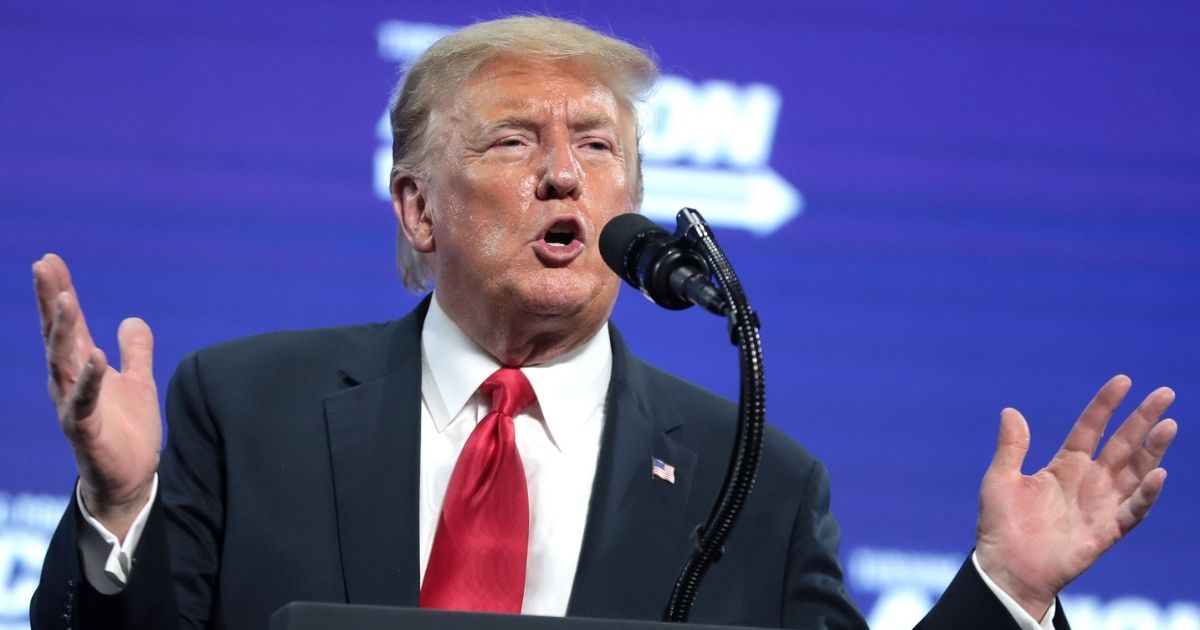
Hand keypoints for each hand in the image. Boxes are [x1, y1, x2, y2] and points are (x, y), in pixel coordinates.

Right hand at [34, 253, 161, 539]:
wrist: (129, 479)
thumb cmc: (127, 431)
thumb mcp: (137, 382)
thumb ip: (135, 352)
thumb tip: (132, 320)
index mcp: (80, 369)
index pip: (66, 324)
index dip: (57, 291)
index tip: (49, 258)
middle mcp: (68, 383)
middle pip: (56, 335)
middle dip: (49, 301)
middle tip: (44, 267)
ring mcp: (73, 406)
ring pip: (62, 363)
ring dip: (63, 332)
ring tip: (65, 299)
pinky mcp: (84, 430)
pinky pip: (83, 402)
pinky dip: (90, 379)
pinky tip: (96, 355)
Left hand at [974, 375, 1176, 619]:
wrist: (1006, 568)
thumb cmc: (1001, 525)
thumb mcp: (1001, 479)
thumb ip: (1011, 448)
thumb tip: (1010, 410)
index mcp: (1064, 466)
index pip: (1090, 428)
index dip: (1105, 405)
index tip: (1123, 380)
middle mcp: (1088, 481)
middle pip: (1122, 444)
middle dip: (1143, 420)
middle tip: (1165, 393)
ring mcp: (1100, 505)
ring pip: (1135, 472)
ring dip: (1152, 450)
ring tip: (1169, 426)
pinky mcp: (1107, 531)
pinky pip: (1132, 510)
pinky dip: (1146, 494)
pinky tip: (1157, 474)